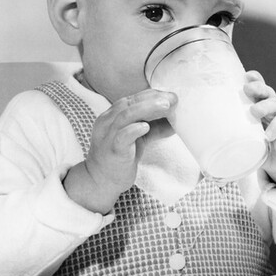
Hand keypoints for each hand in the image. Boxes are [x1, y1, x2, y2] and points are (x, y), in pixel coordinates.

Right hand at [64, 88, 176, 213]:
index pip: (133, 99)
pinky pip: (121, 136)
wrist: (100, 181)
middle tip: (172, 99)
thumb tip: (175, 122)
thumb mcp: (138, 139)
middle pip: (130, 103)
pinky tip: (146, 127)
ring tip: (165, 106)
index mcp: (113, 115)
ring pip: (125, 115)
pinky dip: (134, 129)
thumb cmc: (119, 158)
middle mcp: (108, 121)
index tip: (170, 96)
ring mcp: (108, 135)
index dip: (152, 95)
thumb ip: (153, 128)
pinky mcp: (112, 150)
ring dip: (147, 108)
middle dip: (153, 98)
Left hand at [243, 71, 275, 187]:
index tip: (245, 76)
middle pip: (267, 91)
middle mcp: (274, 106)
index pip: (258, 88)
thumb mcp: (247, 140)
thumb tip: (208, 144)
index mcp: (262, 105)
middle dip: (257, 87)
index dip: (254, 79)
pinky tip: (268, 134)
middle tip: (247, 90)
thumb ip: (234, 137)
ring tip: (255, 111)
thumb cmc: (263, 148)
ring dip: (266, 105)